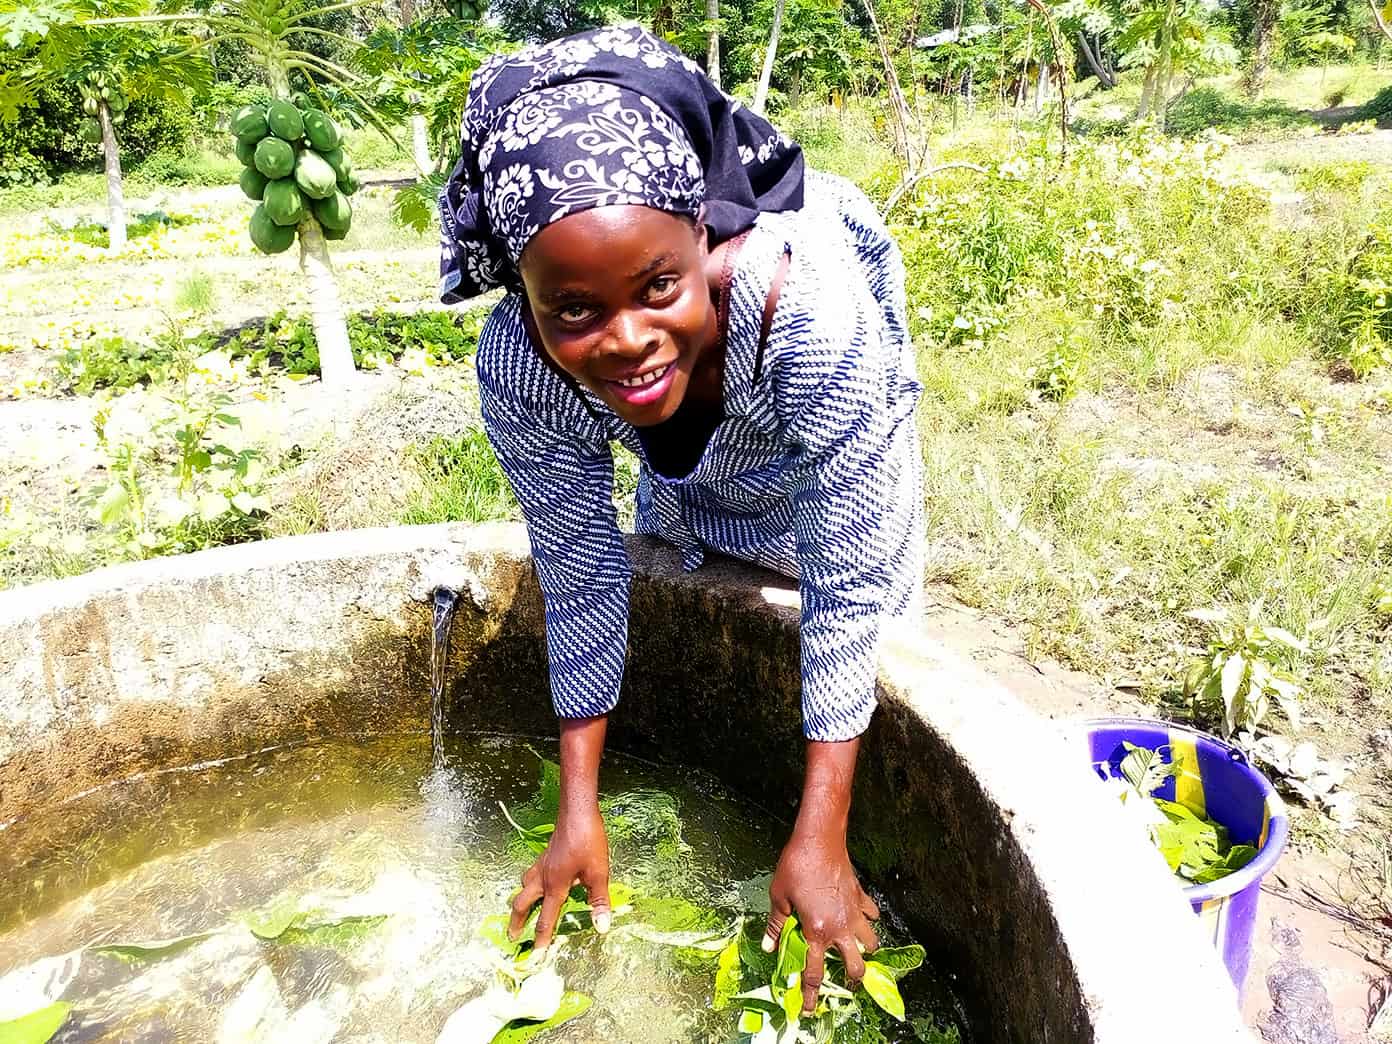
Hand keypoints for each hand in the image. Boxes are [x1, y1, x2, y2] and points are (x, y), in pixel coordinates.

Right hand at [509, 715, 611, 954]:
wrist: (578, 810)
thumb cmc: (588, 840)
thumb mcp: (598, 873)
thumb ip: (598, 901)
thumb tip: (601, 927)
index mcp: (555, 886)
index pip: (546, 920)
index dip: (541, 940)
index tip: (535, 958)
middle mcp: (543, 877)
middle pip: (522, 904)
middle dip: (517, 922)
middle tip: (513, 937)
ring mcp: (541, 864)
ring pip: (523, 886)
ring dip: (521, 900)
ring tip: (521, 909)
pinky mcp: (545, 854)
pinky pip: (531, 874)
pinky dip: (528, 883)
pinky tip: (538, 881)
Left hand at [764, 830, 879, 1014]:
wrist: (820, 839)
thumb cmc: (796, 866)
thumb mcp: (779, 897)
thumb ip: (775, 925)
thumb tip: (770, 946)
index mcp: (817, 931)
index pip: (814, 972)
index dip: (811, 994)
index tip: (810, 1008)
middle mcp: (840, 927)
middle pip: (855, 966)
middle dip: (850, 978)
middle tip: (842, 980)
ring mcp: (855, 913)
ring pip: (870, 943)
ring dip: (863, 949)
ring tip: (853, 949)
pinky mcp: (861, 896)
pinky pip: (871, 915)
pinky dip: (868, 920)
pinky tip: (860, 918)